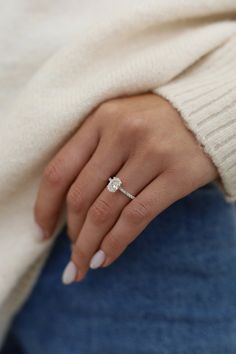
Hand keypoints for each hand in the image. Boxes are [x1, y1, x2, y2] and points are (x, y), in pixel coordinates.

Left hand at [34, 93, 217, 283]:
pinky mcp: (177, 174)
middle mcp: (123, 132)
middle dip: (71, 235)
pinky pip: (137, 217)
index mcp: (101, 119)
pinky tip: (107, 258)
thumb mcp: (118, 125)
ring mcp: (151, 153)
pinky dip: (117, 243)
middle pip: (81, 197)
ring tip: (84, 266)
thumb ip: (93, 155)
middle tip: (71, 258)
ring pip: (106, 211)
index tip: (41, 233)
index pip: (59, 171)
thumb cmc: (155, 124)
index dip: (45, 208)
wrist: (207, 114)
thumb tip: (68, 210)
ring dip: (89, 246)